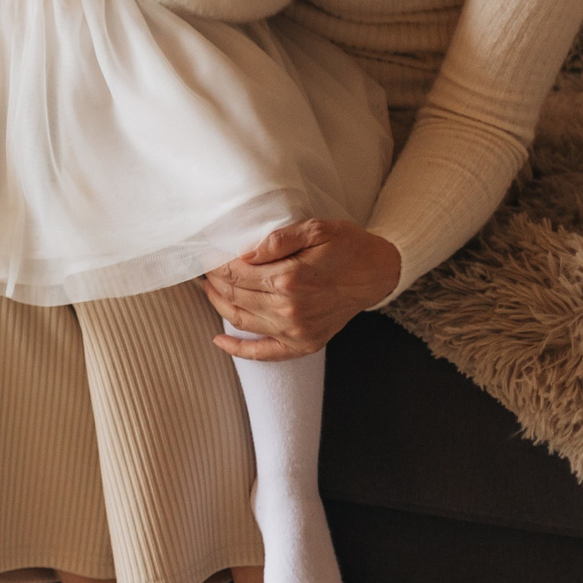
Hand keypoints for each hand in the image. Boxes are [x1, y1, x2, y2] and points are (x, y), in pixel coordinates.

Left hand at [204, 219, 402, 358]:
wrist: (378, 273)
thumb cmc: (347, 246)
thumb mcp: (316, 229)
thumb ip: (277, 240)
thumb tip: (244, 253)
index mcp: (290, 278)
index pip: (237, 273)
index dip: (217, 264)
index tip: (208, 255)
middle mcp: (289, 309)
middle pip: (234, 295)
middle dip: (214, 281)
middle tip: (205, 269)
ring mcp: (296, 331)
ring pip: (241, 320)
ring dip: (218, 305)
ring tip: (208, 289)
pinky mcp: (303, 344)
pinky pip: (263, 353)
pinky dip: (238, 350)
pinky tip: (219, 340)